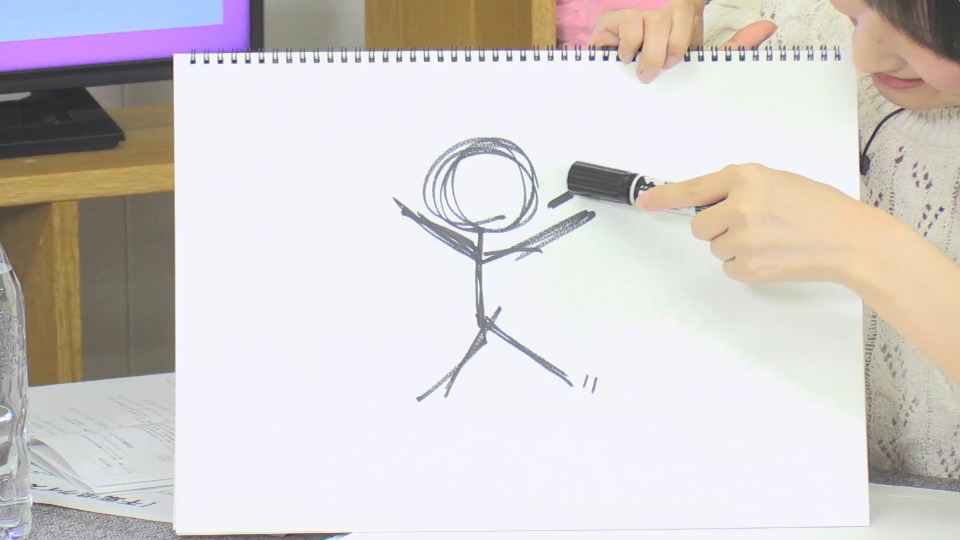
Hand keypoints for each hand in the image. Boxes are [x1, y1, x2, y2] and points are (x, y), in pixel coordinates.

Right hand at [588, 2, 777, 82]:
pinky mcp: (611, 22)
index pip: (691, 5)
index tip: (677, 57)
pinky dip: (629, 45)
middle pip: (675, 13)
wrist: (619, 89)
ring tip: (644, 69)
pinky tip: (625, 58)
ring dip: (651, 52)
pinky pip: (628, 22)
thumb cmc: (659, 75)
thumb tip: (769, 27)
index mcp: (682, 16)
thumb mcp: (699, 63)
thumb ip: (733, 47)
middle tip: (664, 68)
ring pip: (653, 19)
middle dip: (671, 48)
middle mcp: (659, 11)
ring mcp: (635, 14)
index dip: (685, 36)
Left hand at [636, 164, 870, 283]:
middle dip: (718, 226)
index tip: (644, 201)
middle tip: (753, 223)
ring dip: (735, 245)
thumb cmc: (817, 207)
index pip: (694, 188)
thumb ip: (739, 188)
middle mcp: (740, 205)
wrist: (850, 238)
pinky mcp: (751, 266)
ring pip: (715, 247)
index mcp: (746, 176)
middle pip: (700, 226)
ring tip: (771, 237)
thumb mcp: (775, 181)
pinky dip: (746, 265)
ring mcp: (744, 238)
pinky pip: (729, 267)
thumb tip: (704, 202)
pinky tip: (773, 254)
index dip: (664, 197)